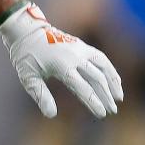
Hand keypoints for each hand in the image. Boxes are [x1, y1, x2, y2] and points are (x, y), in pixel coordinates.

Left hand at [0, 1, 122, 118]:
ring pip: (103, 66)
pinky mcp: (80, 44)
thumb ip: (40, 95)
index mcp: (61, 65)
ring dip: (113, 82)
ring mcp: (79, 48)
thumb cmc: (25, 55)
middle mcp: (74, 56)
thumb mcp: (28, 76)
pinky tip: (112, 79)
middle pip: (96, 78)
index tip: (102, 114)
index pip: (83, 88)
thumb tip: (51, 115)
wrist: (25, 30)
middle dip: (105, 96)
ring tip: (119, 97)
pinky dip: (109, 69)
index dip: (94, 102)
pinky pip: (99, 58)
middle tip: (112, 111)